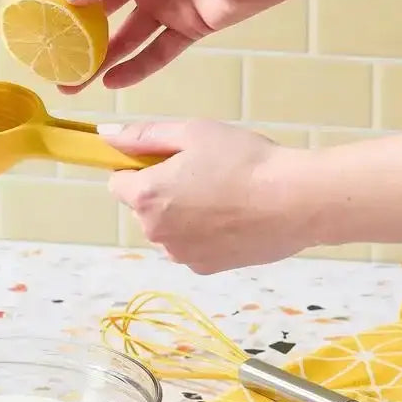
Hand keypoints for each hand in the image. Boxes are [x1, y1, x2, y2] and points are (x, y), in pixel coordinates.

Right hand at [13, 0, 304, 90]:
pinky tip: (112, 82)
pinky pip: (153, 54)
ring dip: (95, 61)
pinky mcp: (186, 28)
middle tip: (44, 59)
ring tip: (71, 84)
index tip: (15, 1)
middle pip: (93, 9)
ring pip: (119, 39)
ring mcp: (163, 4)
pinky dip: (134, 69)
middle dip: (67, 34)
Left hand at [102, 120, 310, 273]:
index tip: (165, 162)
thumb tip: (104, 134)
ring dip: (183, 216)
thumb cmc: (245, 160)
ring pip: (168, 230)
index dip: (138, 170)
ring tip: (224, 196)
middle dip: (163, 193)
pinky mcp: (203, 268)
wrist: (296, 201)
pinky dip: (204, 235)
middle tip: (204, 174)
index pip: (117, 184)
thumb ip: (143, 135)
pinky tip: (233, 218)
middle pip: (143, 209)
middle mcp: (155, 232)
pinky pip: (191, 247)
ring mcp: (179, 254)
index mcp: (145, 196)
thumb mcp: (192, 133)